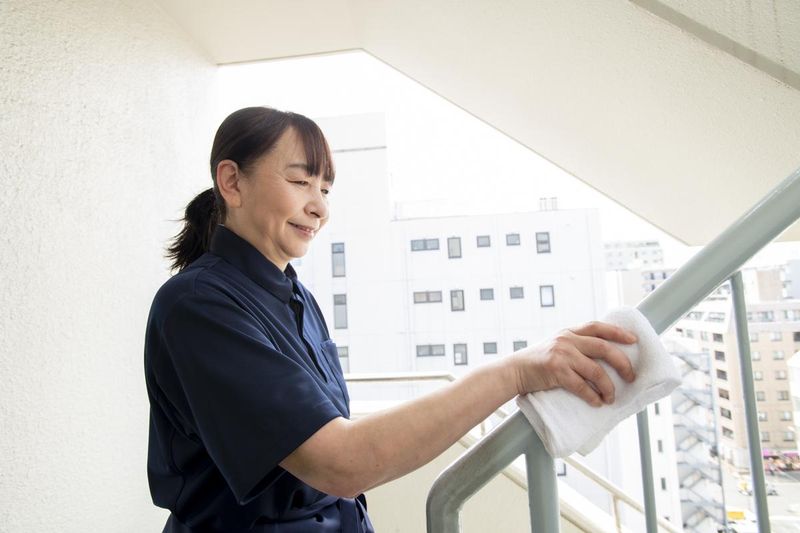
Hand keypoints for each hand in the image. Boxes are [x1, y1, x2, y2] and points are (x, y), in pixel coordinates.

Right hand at [510, 321, 636, 406]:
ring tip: (611, 397)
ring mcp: (562, 354)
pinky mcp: (556, 371)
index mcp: (569, 332)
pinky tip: (597, 402)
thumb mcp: (557, 345)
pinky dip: (592, 396)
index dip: (618, 332)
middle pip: (604, 348)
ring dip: (608, 387)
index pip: (598, 327)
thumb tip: (605, 357)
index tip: (634, 340)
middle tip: (631, 376)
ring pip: (596, 371)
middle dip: (622, 363)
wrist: (514, 371)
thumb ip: (576, 345)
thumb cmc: (538, 362)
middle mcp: (567, 340)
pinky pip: (582, 386)